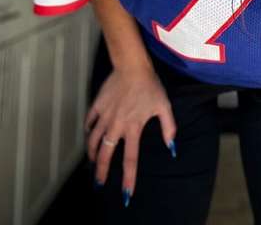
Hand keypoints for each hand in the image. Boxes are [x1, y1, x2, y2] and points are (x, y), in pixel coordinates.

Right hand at [85, 63, 176, 199]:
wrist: (133, 66)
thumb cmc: (150, 86)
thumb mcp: (164, 106)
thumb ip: (169, 128)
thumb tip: (173, 148)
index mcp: (133, 128)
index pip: (130, 159)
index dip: (128, 178)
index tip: (126, 194)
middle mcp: (116, 125)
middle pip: (105, 154)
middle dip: (100, 171)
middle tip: (98, 183)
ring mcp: (105, 115)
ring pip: (93, 140)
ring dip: (92, 153)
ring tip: (92, 161)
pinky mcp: (97, 105)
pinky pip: (89, 121)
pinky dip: (88, 130)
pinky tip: (89, 134)